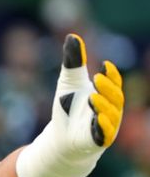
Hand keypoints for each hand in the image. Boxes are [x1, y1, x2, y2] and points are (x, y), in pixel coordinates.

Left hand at [50, 33, 123, 151]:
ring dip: (104, 106)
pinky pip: (104, 133)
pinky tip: (98, 118)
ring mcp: (107, 126)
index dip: (112, 75)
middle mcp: (111, 110)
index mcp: (106, 95)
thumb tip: (72, 36)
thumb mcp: (68, 82)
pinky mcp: (98, 140)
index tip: (105, 64)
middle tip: (97, 78)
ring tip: (92, 97)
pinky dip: (103, 126)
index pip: (114, 83)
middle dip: (108, 88)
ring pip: (111, 115)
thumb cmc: (68, 107)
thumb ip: (73, 62)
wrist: (60, 136)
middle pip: (115, 98)